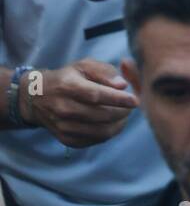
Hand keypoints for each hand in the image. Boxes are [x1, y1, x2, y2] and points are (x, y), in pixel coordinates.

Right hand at [21, 59, 137, 147]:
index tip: (135, 100)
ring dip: (119, 124)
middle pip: (101, 115)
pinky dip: (109, 133)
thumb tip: (122, 85)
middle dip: (123, 112)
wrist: (37, 97)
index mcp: (68, 86)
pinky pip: (94, 140)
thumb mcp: (84, 66)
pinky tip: (113, 123)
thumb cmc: (68, 77)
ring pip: (100, 131)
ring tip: (124, 114)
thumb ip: (105, 71)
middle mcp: (63, 108)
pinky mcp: (66, 139)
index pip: (96, 95)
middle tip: (132, 105)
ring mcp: (63, 126)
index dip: (118, 99)